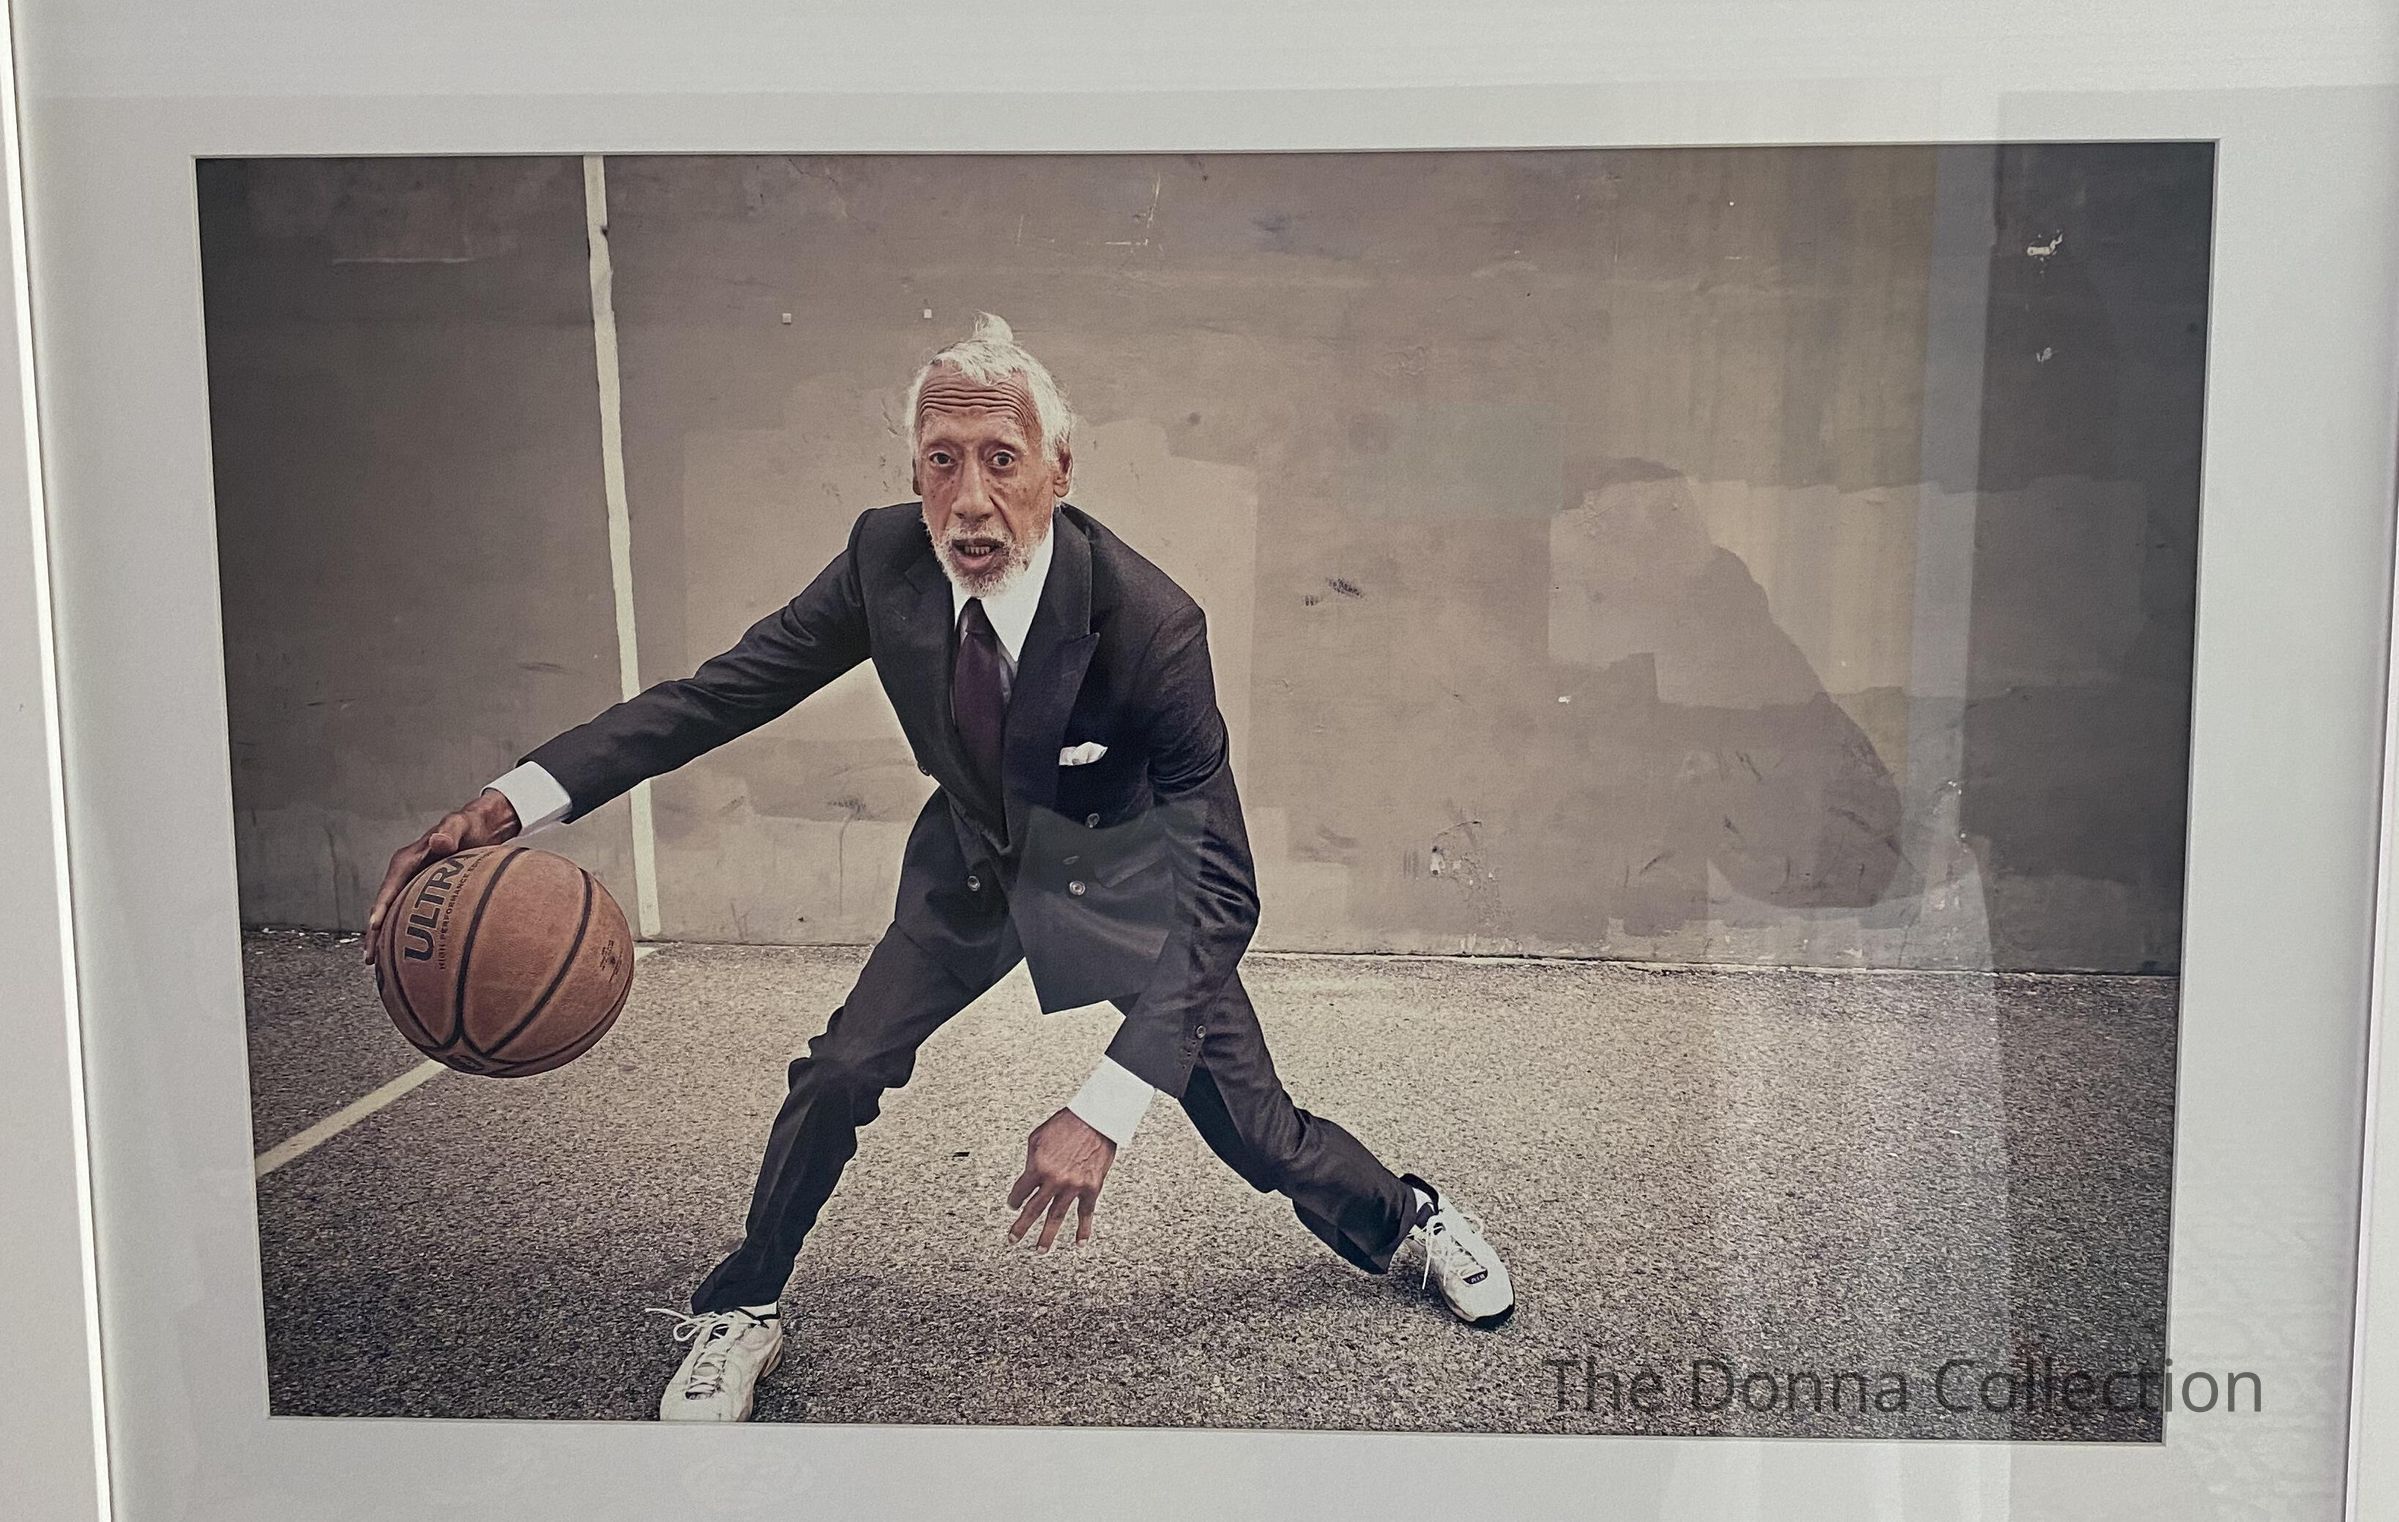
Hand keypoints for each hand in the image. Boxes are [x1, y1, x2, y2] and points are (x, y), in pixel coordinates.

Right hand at [362, 788, 521, 962]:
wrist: (478, 827)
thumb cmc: (466, 826)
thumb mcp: (458, 825)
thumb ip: (449, 832)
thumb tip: (438, 840)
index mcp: (407, 860)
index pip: (390, 886)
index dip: (381, 906)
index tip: (374, 925)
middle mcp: (405, 874)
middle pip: (384, 906)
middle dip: (374, 932)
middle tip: (370, 957)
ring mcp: (412, 885)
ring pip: (393, 915)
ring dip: (384, 938)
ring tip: (377, 964)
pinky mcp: (423, 893)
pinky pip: (408, 916)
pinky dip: (402, 933)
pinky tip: (403, 954)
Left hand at [1007, 1108, 1115, 1250]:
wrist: (1096, 1118)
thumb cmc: (1067, 1123)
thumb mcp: (1038, 1138)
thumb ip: (1032, 1160)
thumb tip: (1028, 1177)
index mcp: (1037, 1167)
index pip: (1020, 1192)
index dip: (1014, 1200)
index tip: (1013, 1206)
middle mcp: (1054, 1180)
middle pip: (1033, 1210)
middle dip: (1021, 1227)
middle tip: (1013, 1240)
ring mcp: (1073, 1186)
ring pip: (1056, 1217)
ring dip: (1047, 1236)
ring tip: (1040, 1250)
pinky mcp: (1091, 1188)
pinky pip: (1085, 1213)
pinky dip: (1083, 1229)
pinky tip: (1079, 1243)